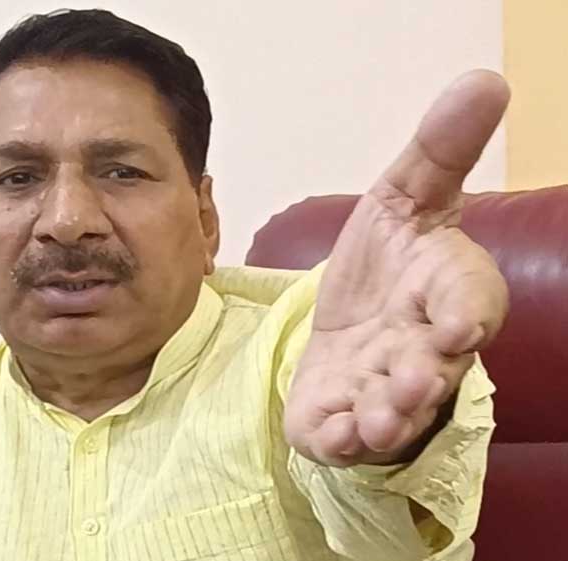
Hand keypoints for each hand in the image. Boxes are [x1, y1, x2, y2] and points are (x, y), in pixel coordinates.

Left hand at [283, 70, 510, 466]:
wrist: (350, 314)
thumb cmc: (390, 259)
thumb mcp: (406, 195)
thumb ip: (440, 151)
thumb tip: (486, 78)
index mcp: (447, 290)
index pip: (468, 297)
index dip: (466, 310)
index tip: (461, 323)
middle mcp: (424, 347)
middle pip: (434, 367)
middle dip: (426, 376)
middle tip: (416, 379)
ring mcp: (382, 388)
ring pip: (394, 411)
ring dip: (386, 416)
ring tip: (373, 421)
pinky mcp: (338, 415)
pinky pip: (340, 436)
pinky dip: (336, 440)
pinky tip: (325, 438)